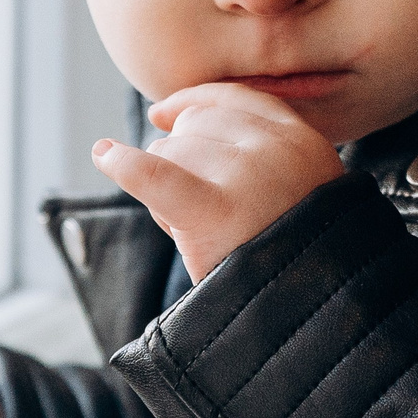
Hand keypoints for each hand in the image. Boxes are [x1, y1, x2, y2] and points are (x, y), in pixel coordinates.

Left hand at [94, 84, 346, 279]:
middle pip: (195, 126)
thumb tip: (173, 114)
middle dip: (182, 161)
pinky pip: (155, 175)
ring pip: (170, 153)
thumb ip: (259, 153)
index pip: (234, 100)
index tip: (163, 113)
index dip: (192, 101)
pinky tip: (104, 154)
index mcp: (303, 142)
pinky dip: (123, 164)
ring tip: (197, 234)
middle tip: (202, 216)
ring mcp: (249, 177)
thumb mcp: (299, 193)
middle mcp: (278, 150)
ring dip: (166, 189)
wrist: (312, 317)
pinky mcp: (215, 212)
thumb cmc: (292, 261)